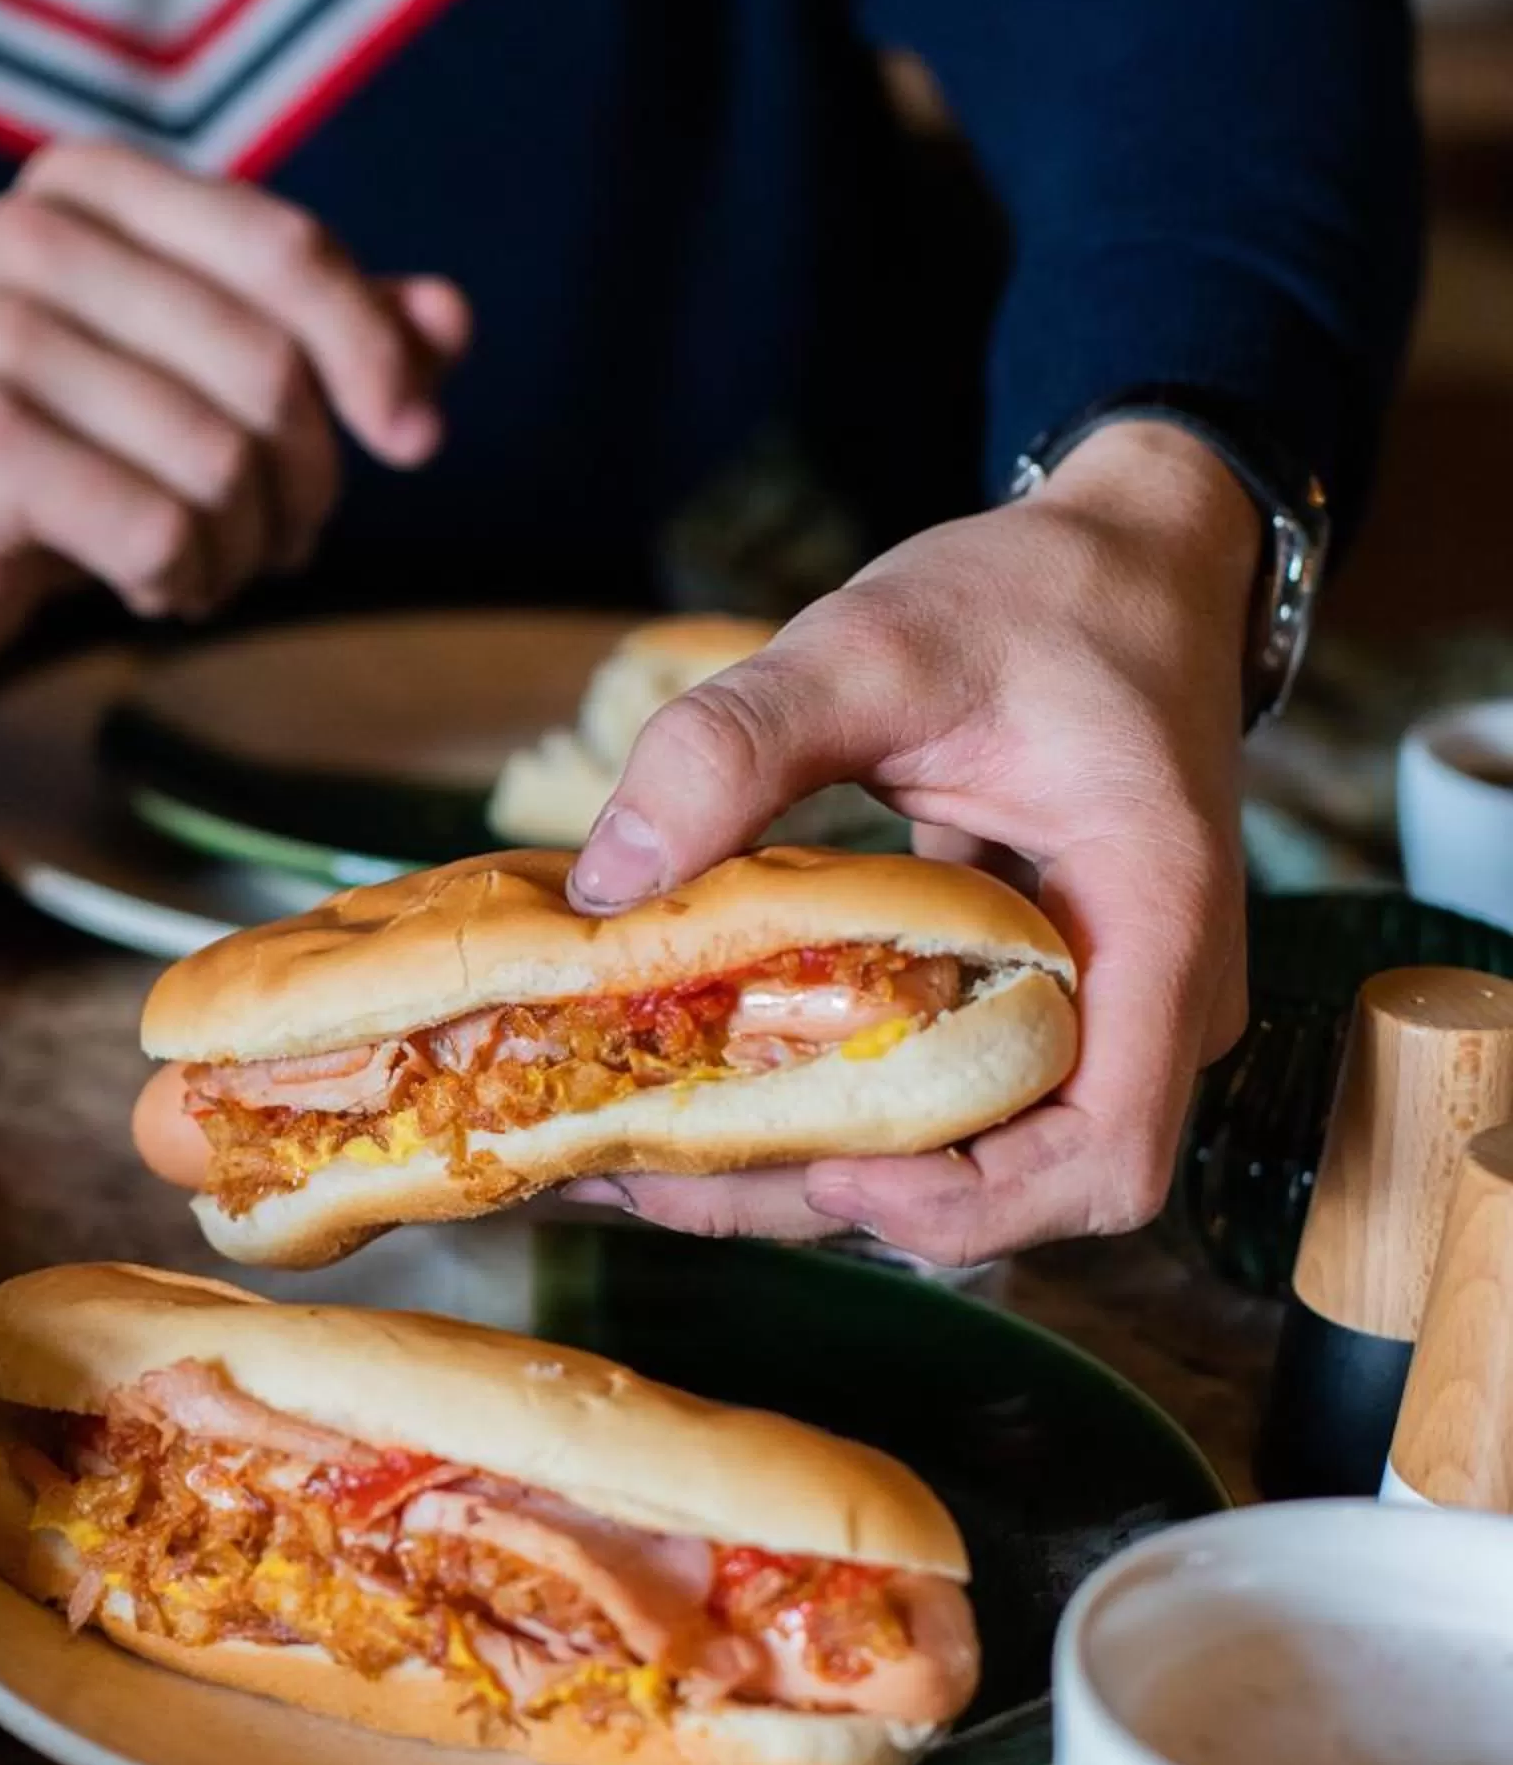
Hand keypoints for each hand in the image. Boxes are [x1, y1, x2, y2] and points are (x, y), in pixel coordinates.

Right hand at [0, 139, 469, 657]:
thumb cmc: (74, 441)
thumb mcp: (200, 369)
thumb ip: (329, 333)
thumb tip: (451, 320)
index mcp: (99, 184)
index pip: (290, 253)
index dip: (376, 352)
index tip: (416, 439)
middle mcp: (32, 235)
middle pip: (267, 368)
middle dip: (307, 478)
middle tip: (287, 538)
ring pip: (219, 460)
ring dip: (245, 546)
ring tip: (210, 563)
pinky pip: (157, 528)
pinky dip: (182, 579)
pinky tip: (152, 584)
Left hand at [565, 421, 1258, 1260]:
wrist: (1127, 565)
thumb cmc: (1035, 598)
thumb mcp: (876, 643)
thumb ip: (741, 742)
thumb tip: (605, 881)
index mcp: (1158, 919)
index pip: (1106, 1152)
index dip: (969, 1200)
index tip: (825, 1169)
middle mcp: (1156, 1001)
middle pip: (1023, 1183)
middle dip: (842, 1200)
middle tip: (659, 1175)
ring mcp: (1111, 1015)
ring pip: (981, 1155)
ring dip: (827, 1170)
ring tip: (654, 1155)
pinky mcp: (1052, 1009)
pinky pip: (960, 1097)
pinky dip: (843, 1110)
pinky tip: (710, 1094)